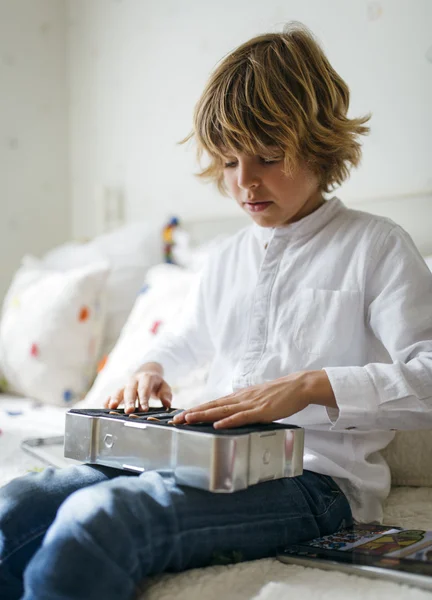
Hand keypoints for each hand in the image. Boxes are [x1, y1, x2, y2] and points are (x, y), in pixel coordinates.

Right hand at [103, 362, 171, 412]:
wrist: (147, 372)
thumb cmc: (156, 384)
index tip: (144, 409)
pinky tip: (105, 407)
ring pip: (119, 391)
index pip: (144, 388)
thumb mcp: (164, 387)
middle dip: (129, 400)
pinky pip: (113, 394)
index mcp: (146, 378)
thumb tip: (167, 404)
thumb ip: (166, 395)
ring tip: (112, 408)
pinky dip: (108, 400)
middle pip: (130, 389)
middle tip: (129, 411)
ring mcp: (126, 385)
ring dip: (115, 399)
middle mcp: (134, 380)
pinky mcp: (120, 390)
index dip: (144, 398)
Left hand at [172, 371, 315, 428]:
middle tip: (176, 421)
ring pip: (222, 411)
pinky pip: (242, 417)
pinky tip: (217, 425)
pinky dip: (228, 421)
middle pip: (212, 406)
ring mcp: (250, 404)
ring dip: (204, 416)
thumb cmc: (280, 394)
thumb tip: (233, 414)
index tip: (182, 415)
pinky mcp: (261, 411)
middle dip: (194, 414)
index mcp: (239, 397)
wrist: (298, 385)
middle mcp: (241, 399)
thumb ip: (245, 406)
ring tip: (188, 420)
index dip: (197, 409)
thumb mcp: (258, 399)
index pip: (213, 403)